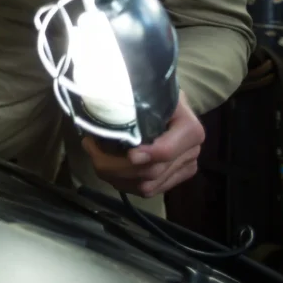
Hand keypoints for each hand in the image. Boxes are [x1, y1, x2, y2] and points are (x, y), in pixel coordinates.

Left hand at [82, 91, 204, 198]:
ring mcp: (184, 167)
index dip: (145, 155)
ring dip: (115, 176)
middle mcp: (192, 151)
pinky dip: (124, 183)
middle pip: (151, 172)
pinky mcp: (176, 178)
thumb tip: (104, 104)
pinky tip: (109, 169)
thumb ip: (134, 100)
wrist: (170, 103)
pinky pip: (148, 191)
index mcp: (189, 129)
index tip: (125, 152)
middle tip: (90, 148)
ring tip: (95, 156)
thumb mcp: (148, 91)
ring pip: (146, 186)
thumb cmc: (154, 94)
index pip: (166, 151)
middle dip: (114, 165)